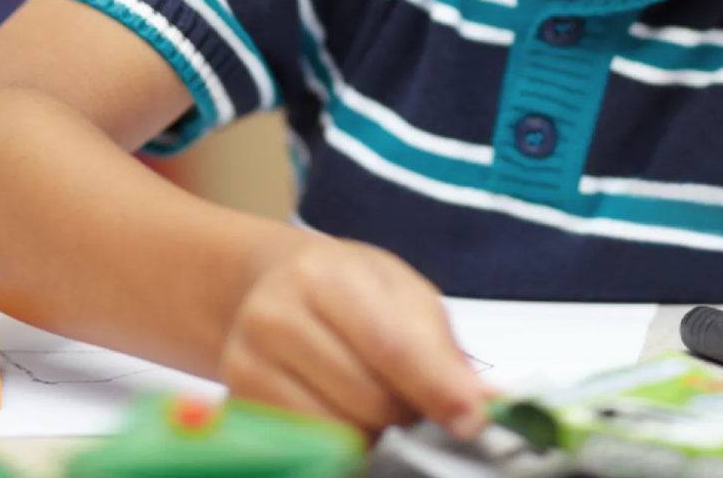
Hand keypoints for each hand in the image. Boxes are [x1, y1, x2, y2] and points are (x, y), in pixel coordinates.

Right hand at [220, 234, 487, 438]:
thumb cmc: (344, 287)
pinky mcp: (240, 405)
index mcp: (325, 274)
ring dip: (376, 431)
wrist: (266, 286)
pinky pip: (309, 448)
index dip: (436, 388)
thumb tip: (482, 403)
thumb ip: (440, 347)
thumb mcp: (400, 292)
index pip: (390, 344)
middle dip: (408, 410)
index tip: (471, 420)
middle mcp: (276, 316)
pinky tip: (342, 412)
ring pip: (341, 433)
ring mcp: (248, 363)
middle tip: (412, 394)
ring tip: (374, 399)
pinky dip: (342, 443)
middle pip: (370, 399)